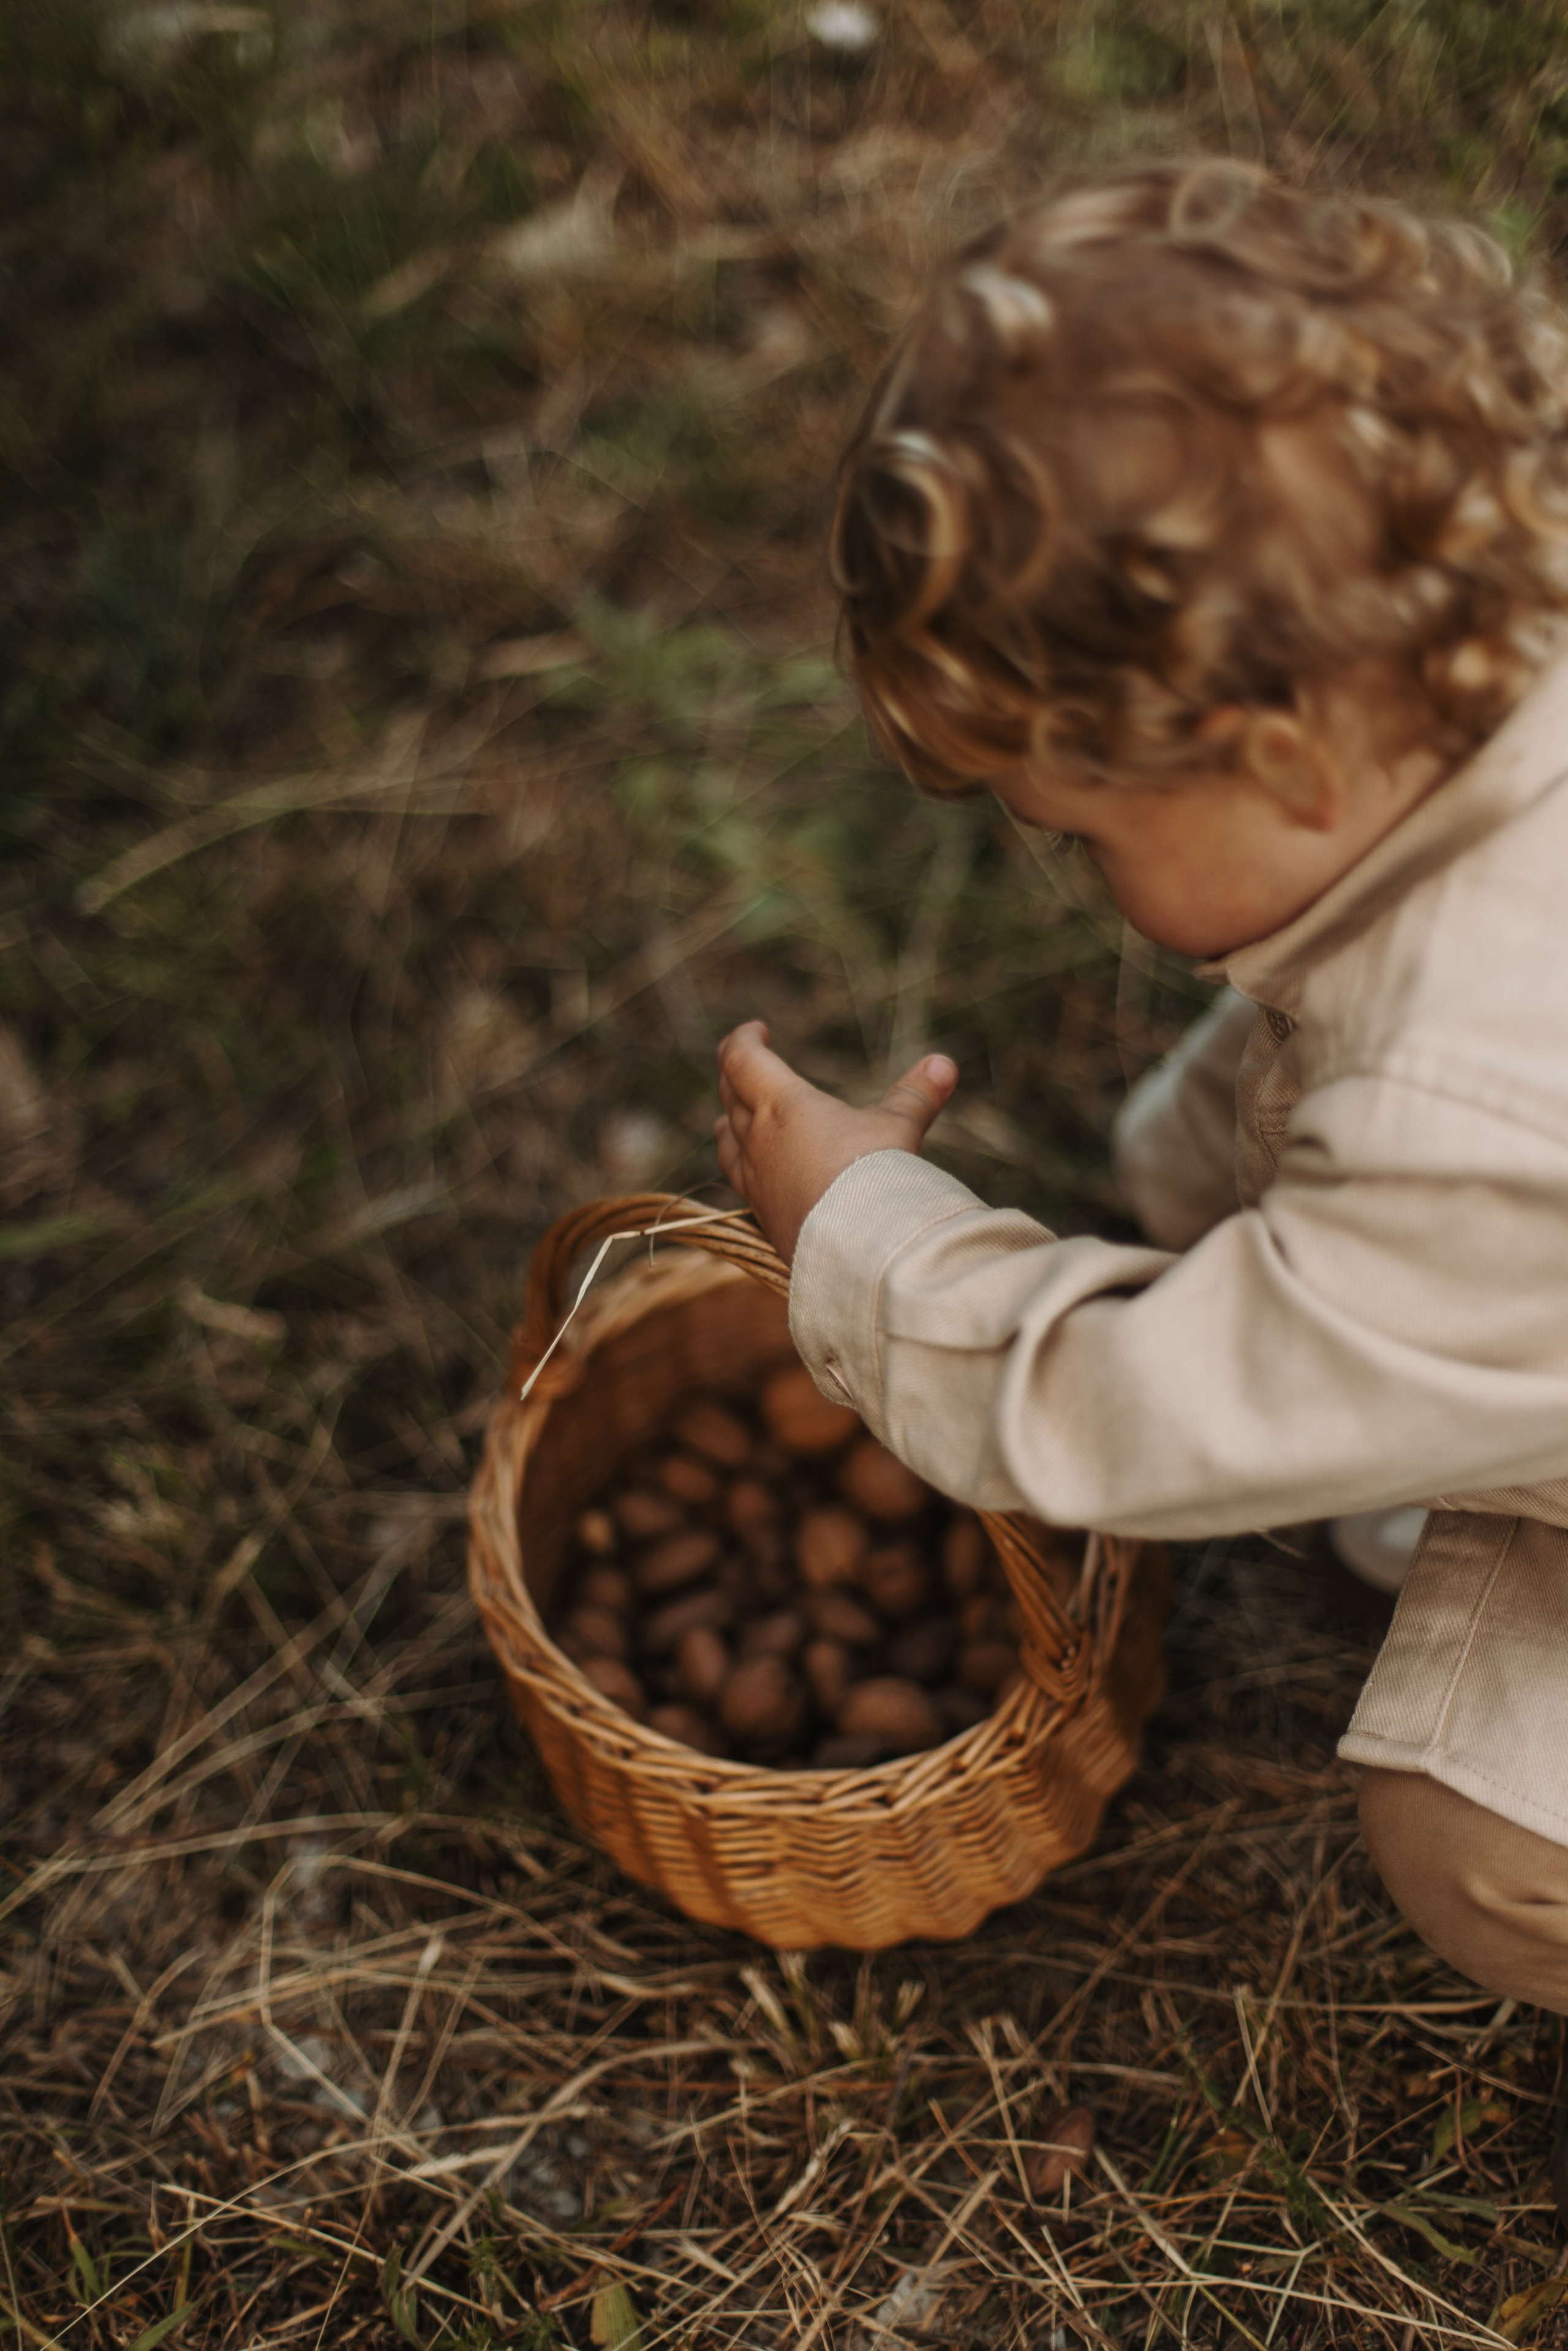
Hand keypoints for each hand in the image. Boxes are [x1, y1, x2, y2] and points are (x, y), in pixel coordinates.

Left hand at [715, 1021, 957, 1261]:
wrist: (862, 1248)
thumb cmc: (877, 1175)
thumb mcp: (900, 1127)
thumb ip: (917, 1095)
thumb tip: (944, 1064)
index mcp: (783, 1106)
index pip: (741, 1060)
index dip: (744, 1039)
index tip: (758, 1031)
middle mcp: (759, 1141)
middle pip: (730, 1096)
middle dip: (736, 1074)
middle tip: (747, 1065)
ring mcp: (756, 1182)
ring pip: (725, 1142)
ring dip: (729, 1122)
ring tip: (735, 1116)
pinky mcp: (763, 1217)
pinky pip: (741, 1182)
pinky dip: (743, 1165)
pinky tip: (758, 1173)